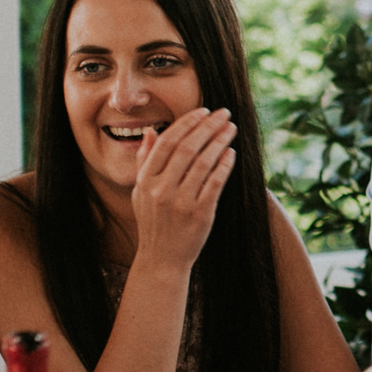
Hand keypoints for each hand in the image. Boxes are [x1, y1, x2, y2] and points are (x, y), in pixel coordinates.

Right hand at [130, 108, 237, 280]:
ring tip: (231, 129)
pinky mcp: (200, 215)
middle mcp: (161, 190)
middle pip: (187, 148)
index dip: (187, 123)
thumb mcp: (141, 192)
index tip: (204, 111)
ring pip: (203, 163)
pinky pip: (215, 183)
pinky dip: (224, 165)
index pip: (168, 142)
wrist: (162, 259)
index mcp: (146, 181)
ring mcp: (180, 203)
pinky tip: (231, 153)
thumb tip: (153, 131)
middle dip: (208, 126)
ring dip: (219, 141)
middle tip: (224, 114)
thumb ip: (145, 161)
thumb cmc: (153, 222)